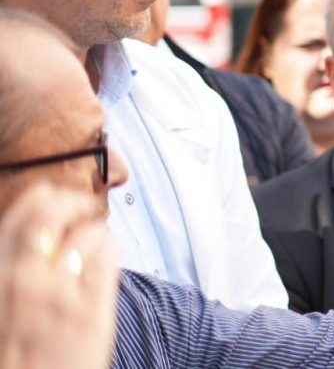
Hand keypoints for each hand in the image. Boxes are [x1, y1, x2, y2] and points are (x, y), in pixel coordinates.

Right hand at [0, 183, 118, 368]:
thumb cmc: (13, 351)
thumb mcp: (0, 303)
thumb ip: (8, 269)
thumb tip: (27, 239)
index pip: (17, 216)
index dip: (39, 200)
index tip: (49, 197)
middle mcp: (15, 279)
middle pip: (49, 212)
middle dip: (70, 200)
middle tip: (82, 204)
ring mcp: (54, 294)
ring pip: (85, 231)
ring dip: (92, 227)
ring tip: (93, 236)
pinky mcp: (88, 311)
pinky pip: (106, 256)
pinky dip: (107, 246)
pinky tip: (105, 254)